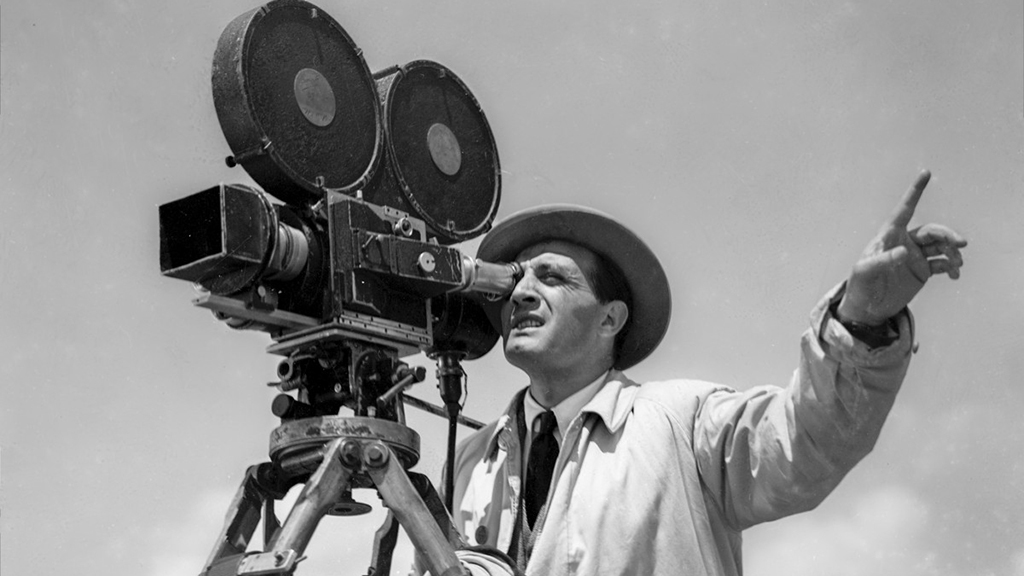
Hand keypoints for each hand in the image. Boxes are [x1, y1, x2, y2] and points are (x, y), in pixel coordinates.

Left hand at [836, 170, 966, 325]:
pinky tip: (955, 274)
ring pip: (941, 246)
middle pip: (932, 231)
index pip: (904, 209)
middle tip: (961, 244)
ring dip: (953, 252)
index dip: (914, 191)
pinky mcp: (922, 271)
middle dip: (948, 235)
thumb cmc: (860, 285)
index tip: (925, 173)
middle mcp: (905, 242)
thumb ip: (882, 260)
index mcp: (888, 235)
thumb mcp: (865, 272)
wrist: (866, 309)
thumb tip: (905, 251)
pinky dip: (952, 266)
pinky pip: (943, 263)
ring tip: (957, 265)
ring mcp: (915, 256)